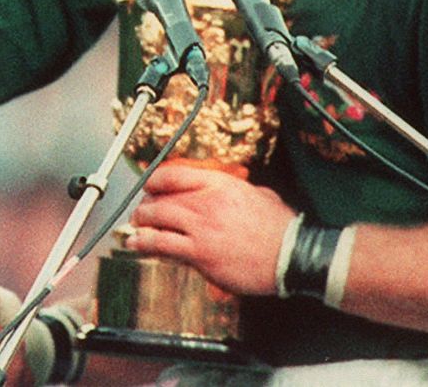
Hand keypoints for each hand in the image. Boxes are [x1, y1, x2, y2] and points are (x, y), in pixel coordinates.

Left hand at [126, 163, 294, 294]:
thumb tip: (227, 189)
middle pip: (161, 197)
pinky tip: (136, 243)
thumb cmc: (281, 228)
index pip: (175, 174)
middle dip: (146, 205)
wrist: (292, 255)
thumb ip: (236, 190)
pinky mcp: (200, 253)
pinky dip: (145, 243)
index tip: (149, 185)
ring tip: (135, 227)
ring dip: (141, 222)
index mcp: (221, 183)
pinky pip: (162, 244)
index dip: (155, 179)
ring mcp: (201, 228)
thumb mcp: (258, 194)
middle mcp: (207, 201)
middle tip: (142, 212)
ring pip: (157, 218)